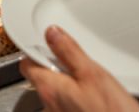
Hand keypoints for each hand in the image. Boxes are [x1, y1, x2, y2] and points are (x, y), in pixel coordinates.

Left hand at [19, 26, 138, 111]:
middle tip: (79, 66)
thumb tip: (52, 34)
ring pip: (56, 92)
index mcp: (49, 88)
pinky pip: (65, 105)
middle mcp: (48, 106)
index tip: (50, 45)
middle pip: (42, 78)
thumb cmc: (111, 111)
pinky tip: (93, 99)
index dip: (38, 52)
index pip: (27, 64)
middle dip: (57, 69)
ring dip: (68, 85)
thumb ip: (69, 51)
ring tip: (90, 84)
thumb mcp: (92, 74)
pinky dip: (75, 99)